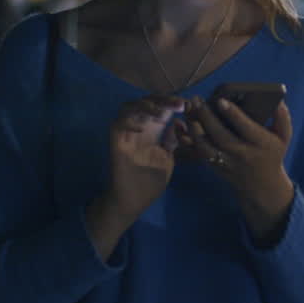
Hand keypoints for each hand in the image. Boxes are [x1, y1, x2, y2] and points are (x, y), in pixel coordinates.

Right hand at [100, 95, 184, 220]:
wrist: (134, 203)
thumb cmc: (150, 184)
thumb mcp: (167, 158)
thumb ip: (172, 140)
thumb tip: (179, 122)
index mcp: (152, 132)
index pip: (160, 108)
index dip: (172, 102)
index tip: (188, 104)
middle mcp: (138, 129)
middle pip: (146, 102)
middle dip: (163, 99)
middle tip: (179, 104)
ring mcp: (126, 135)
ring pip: (128, 107)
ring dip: (145, 106)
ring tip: (161, 112)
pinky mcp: (116, 144)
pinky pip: (117, 124)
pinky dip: (128, 121)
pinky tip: (142, 127)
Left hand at [179, 96, 294, 243]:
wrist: (262, 186)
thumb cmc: (272, 154)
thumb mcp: (284, 137)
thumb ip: (282, 118)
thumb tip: (277, 100)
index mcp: (260, 144)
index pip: (246, 128)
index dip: (233, 114)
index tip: (220, 100)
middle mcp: (242, 154)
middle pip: (221, 136)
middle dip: (207, 117)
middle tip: (197, 100)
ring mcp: (226, 162)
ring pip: (206, 146)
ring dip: (194, 128)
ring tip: (189, 109)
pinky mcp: (215, 166)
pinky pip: (198, 153)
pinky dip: (187, 140)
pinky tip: (181, 125)